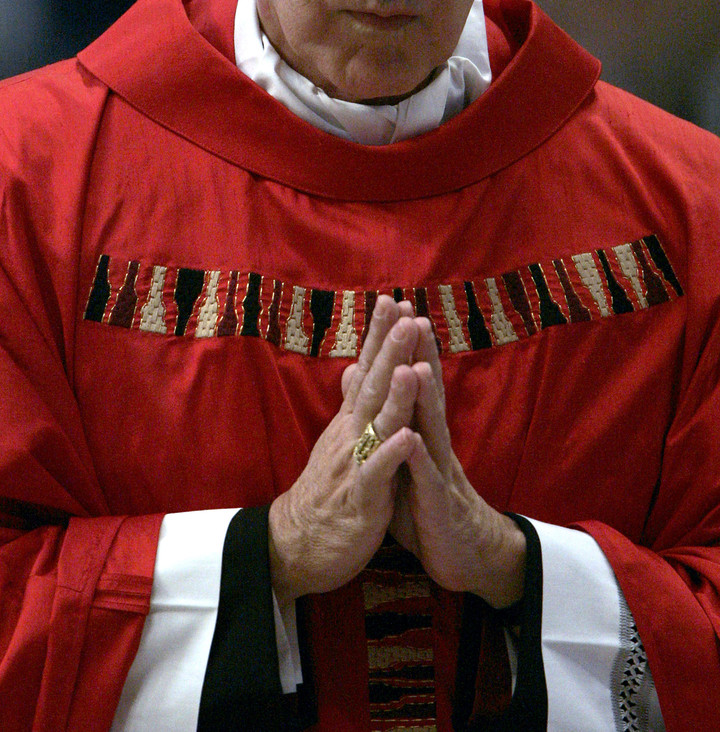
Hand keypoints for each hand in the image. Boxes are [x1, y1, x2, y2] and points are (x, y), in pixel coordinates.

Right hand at [268, 296, 422, 606]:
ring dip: (394, 394)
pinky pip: (377, 474)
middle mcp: (352, 434)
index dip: (380, 336)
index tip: (396, 300)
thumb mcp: (340, 442)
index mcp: (352, 421)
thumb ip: (351, 405)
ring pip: (376, 424)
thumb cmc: (327, 491)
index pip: (367, 369)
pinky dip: (391, 455)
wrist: (299, 545)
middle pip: (372, 385)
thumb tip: (354, 367)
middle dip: (390, 350)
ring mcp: (355, 464)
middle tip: (405, 314)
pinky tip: (407, 436)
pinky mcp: (361, 499)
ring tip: (410, 365)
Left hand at [389, 319, 526, 608]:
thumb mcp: (402, 457)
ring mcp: (437, 470)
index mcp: (419, 429)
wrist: (464, 554)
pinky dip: (419, 459)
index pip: (410, 379)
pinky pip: (426, 480)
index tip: (393, 307)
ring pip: (431, 428)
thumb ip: (385, 419)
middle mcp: (432, 441)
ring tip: (419, 367)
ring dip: (425, 399)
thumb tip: (360, 379)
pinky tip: (413, 440)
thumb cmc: (426, 502)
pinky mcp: (436, 503)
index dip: (401, 345)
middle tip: (413, 317)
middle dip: (419, 355)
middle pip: (425, 391)